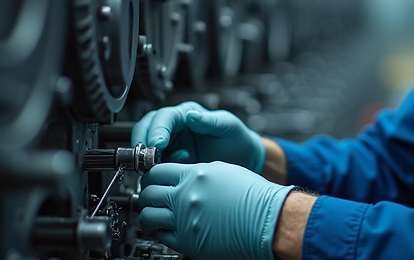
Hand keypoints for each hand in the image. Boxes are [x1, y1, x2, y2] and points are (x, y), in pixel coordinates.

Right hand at [131, 101, 265, 172]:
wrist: (244, 160)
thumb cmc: (237, 138)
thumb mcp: (228, 126)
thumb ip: (211, 121)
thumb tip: (192, 115)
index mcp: (186, 114)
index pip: (164, 117)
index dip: (158, 129)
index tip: (157, 143)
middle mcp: (175, 128)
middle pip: (147, 128)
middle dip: (143, 141)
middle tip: (147, 157)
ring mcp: (171, 146)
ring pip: (147, 147)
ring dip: (147, 158)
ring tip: (156, 167)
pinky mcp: (170, 163)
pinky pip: (156, 165)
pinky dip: (156, 170)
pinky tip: (169, 173)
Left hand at [139, 162, 293, 259]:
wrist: (266, 219)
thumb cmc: (252, 195)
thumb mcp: (223, 171)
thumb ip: (198, 172)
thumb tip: (182, 176)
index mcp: (194, 176)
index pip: (157, 171)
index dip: (151, 175)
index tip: (152, 178)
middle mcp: (186, 197)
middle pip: (148, 193)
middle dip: (146, 194)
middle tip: (151, 196)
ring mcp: (184, 220)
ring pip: (148, 216)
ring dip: (149, 213)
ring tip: (156, 213)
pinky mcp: (187, 242)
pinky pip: (162, 236)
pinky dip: (161, 231)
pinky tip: (169, 228)